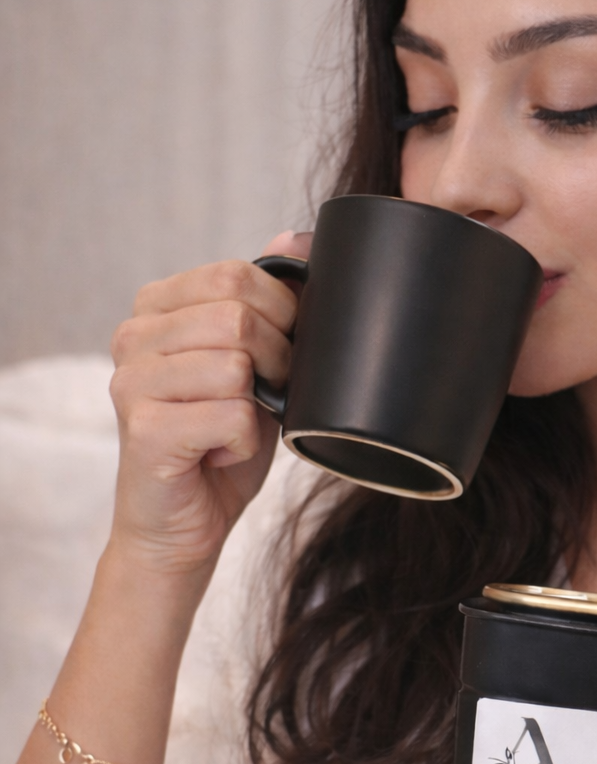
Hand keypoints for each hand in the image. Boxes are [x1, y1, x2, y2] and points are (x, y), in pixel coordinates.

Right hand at [108, 230, 311, 576]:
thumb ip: (269, 301)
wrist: (185, 524)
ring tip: (238, 424)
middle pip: (236, 316)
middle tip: (266, 394)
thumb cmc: (222, 441)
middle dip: (277, 358)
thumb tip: (297, 238)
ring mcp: (131, 382)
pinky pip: (231, 416)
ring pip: (235, 365)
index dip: (281, 311)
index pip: (234, 274)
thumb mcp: (256, 362)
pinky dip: (244, 441)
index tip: (281, 351)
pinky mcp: (143, 429)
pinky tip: (221, 452)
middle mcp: (133, 336)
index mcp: (157, 308)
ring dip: (261, 404)